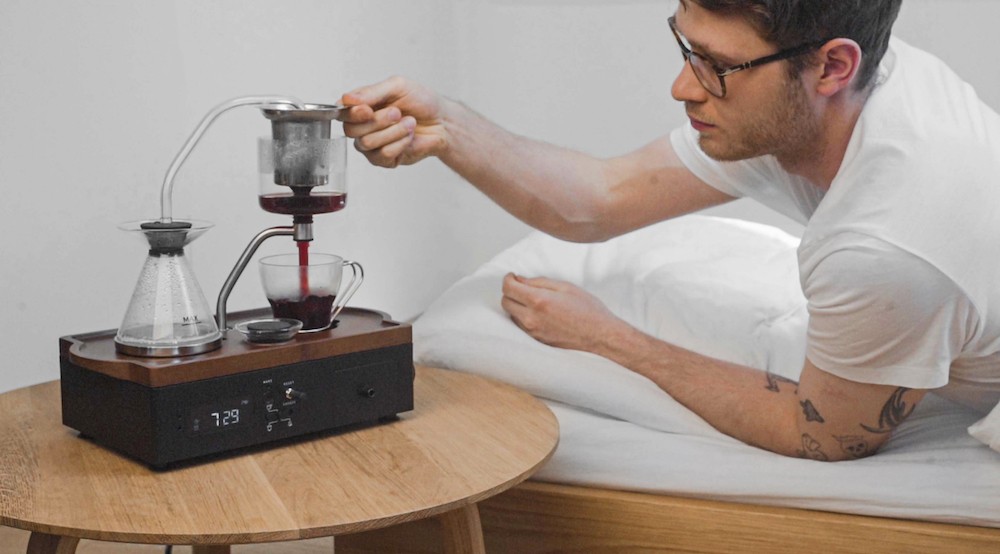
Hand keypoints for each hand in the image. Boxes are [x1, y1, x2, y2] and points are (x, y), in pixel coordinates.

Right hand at [338, 76, 448, 167]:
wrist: (442, 121)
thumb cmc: (421, 101)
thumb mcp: (398, 86)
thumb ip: (371, 92)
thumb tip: (347, 99)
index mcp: (361, 106)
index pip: (342, 112)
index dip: (352, 113)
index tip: (367, 109)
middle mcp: (363, 126)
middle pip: (351, 130)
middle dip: (378, 120)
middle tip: (397, 112)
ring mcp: (372, 145)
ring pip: (367, 143)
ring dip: (393, 131)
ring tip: (409, 123)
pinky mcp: (384, 159)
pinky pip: (383, 155)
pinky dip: (400, 143)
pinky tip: (409, 136)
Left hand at [501, 273, 621, 352]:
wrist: (600, 336)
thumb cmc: (587, 309)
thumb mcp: (565, 287)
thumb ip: (539, 282)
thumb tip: (520, 280)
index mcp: (539, 301)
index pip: (508, 288)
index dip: (508, 279)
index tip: (513, 276)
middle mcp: (532, 319)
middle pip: (505, 302)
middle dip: (511, 292)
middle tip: (523, 287)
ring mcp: (533, 333)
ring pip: (512, 316)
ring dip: (517, 306)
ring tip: (534, 301)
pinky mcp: (537, 342)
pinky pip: (521, 327)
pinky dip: (523, 318)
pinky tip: (538, 314)